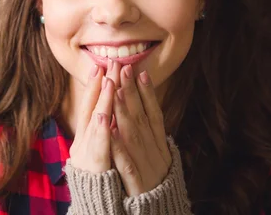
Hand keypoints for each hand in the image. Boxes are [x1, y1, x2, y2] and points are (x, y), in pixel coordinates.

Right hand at [68, 64, 114, 172]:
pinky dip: (101, 133)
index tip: (100, 65)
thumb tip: (105, 108)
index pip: (90, 106)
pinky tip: (104, 117)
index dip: (94, 86)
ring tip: (107, 82)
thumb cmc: (95, 176)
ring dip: (101, 102)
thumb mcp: (95, 150)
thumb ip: (98, 130)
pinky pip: (99, 149)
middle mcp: (84, 141)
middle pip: (92, 109)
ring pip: (95, 124)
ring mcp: (88, 153)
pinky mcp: (95, 167)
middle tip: (107, 64)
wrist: (92, 203)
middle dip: (100, 86)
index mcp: (86, 136)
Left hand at [107, 60, 171, 195]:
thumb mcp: (157, 155)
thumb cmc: (156, 182)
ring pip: (134, 135)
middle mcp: (155, 151)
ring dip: (123, 112)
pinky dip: (119, 146)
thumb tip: (144, 109)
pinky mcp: (137, 182)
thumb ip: (150, 135)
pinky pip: (126, 162)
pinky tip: (110, 131)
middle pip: (142, 118)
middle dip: (131, 93)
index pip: (154, 114)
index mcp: (160, 145)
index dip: (148, 93)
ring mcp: (146, 166)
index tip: (140, 72)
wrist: (161, 211)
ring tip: (113, 91)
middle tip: (123, 69)